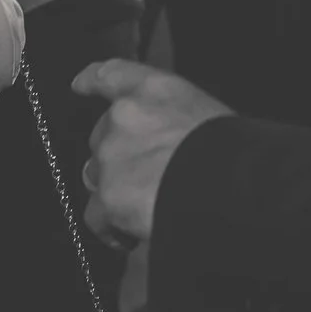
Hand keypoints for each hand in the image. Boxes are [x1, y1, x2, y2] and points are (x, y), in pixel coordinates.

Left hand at [74, 60, 232, 245]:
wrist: (228, 183)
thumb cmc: (231, 150)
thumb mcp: (205, 115)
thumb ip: (173, 119)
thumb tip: (165, 141)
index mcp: (155, 90)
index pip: (113, 75)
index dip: (93, 80)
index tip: (80, 84)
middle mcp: (124, 116)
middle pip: (102, 136)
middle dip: (119, 157)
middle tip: (147, 177)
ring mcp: (111, 157)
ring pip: (98, 176)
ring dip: (115, 190)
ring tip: (144, 208)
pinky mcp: (107, 196)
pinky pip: (96, 215)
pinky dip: (111, 227)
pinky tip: (129, 236)